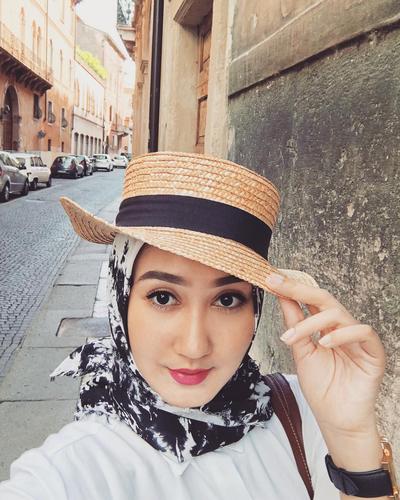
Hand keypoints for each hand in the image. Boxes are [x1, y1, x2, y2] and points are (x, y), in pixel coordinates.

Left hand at [266, 273, 385, 435]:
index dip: (291, 288)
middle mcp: (342, 327)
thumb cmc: (321, 387)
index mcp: (326, 327)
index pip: (310, 300)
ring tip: (292, 337)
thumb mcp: (300, 351)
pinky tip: (324, 343)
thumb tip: (281, 297)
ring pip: (337, 313)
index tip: (269, 279)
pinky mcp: (373, 351)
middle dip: (298, 288)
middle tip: (277, 283)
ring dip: (310, 322)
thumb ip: (294, 324)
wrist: (335, 419)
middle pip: (324, 298)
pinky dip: (341, 334)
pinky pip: (362, 331)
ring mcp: (358, 338)